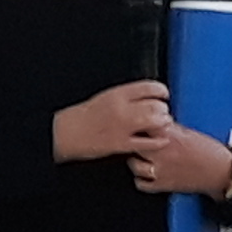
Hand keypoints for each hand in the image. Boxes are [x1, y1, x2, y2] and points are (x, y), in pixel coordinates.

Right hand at [53, 78, 169, 163]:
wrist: (67, 133)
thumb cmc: (83, 116)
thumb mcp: (105, 97)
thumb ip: (126, 96)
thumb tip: (146, 96)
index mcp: (117, 94)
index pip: (149, 87)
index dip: (161, 91)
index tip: (164, 95)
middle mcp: (122, 109)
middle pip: (155, 105)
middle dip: (163, 109)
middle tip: (162, 112)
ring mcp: (122, 127)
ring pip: (154, 122)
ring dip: (163, 123)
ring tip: (162, 124)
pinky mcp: (121, 144)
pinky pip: (147, 143)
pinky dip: (158, 142)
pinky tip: (160, 140)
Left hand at [127, 123, 231, 197]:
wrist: (221, 172)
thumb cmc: (211, 153)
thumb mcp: (189, 132)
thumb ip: (170, 128)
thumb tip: (157, 124)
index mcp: (169, 134)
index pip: (143, 123)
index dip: (138, 123)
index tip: (136, 123)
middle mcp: (162, 151)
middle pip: (134, 143)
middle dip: (133, 141)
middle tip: (135, 140)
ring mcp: (160, 169)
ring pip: (134, 164)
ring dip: (135, 160)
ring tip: (140, 157)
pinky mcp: (163, 184)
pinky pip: (141, 183)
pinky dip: (141, 179)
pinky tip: (145, 174)